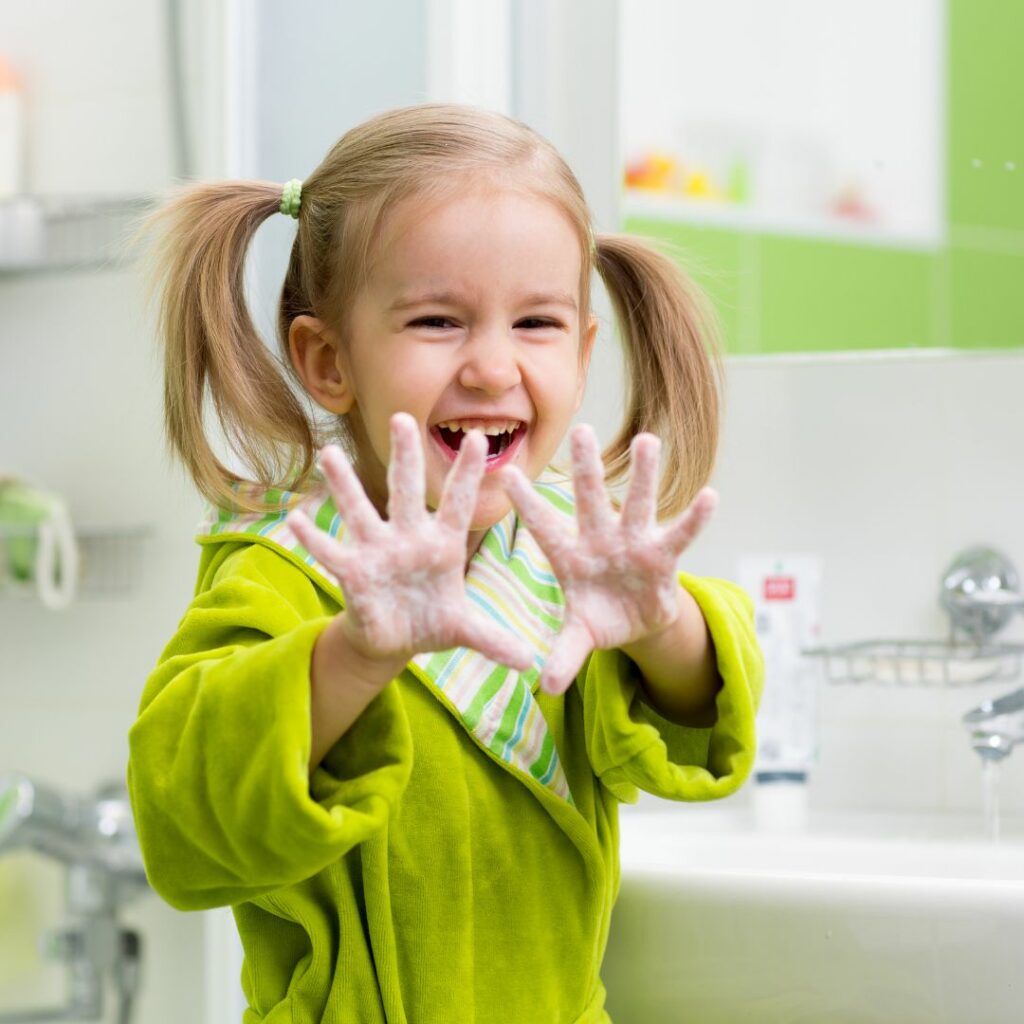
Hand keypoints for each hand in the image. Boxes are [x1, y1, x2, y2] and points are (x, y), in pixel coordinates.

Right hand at [285, 412, 533, 672]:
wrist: (395, 641)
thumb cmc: (431, 623)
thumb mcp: (463, 631)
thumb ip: (492, 640)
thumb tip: (529, 664)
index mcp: (442, 545)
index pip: (457, 503)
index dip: (466, 474)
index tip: (477, 439)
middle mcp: (408, 538)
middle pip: (405, 491)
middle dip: (404, 457)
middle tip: (401, 417)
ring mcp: (377, 552)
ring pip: (359, 511)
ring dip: (344, 486)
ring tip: (328, 455)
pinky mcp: (352, 573)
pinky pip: (331, 552)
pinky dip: (315, 538)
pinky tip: (297, 517)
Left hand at [500, 423, 716, 695]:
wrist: (634, 622)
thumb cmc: (598, 618)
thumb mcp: (579, 637)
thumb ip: (564, 656)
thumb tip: (544, 687)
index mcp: (569, 557)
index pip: (543, 527)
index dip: (526, 504)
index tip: (505, 474)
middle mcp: (600, 540)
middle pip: (591, 500)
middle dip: (586, 467)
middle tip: (581, 429)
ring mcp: (633, 544)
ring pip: (639, 504)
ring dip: (644, 475)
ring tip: (648, 440)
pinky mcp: (663, 557)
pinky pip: (680, 535)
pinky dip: (694, 519)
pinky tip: (710, 495)